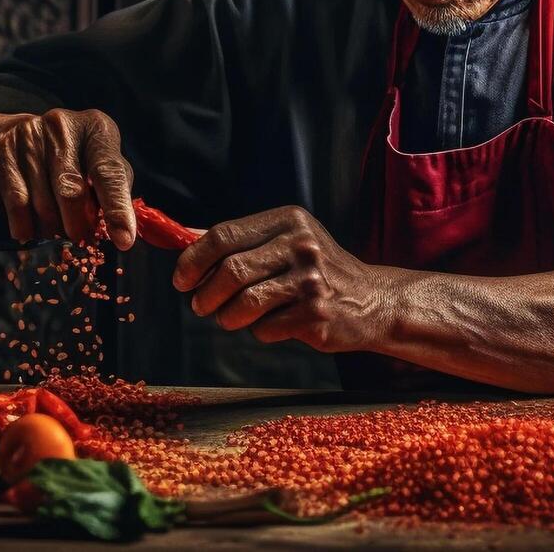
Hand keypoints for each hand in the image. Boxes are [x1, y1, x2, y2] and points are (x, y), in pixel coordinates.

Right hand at [0, 109, 137, 247]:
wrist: (16, 136)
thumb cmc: (72, 157)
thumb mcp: (99, 164)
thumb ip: (113, 191)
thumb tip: (123, 231)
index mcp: (97, 128)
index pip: (110, 173)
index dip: (117, 209)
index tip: (124, 240)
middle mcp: (64, 126)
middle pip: (72, 192)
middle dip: (78, 225)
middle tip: (81, 238)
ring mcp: (31, 136)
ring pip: (43, 203)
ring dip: (52, 228)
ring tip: (56, 229)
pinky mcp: (5, 150)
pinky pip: (17, 203)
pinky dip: (26, 226)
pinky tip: (31, 231)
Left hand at [171, 206, 393, 352]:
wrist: (373, 301)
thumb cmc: (317, 270)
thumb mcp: (283, 241)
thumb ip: (236, 240)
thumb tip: (181, 236)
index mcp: (289, 221)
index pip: (224, 235)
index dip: (193, 260)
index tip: (182, 279)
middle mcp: (302, 245)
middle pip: (230, 271)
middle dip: (205, 295)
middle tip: (200, 306)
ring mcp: (312, 281)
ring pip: (244, 303)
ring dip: (227, 317)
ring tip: (230, 318)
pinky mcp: (316, 314)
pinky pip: (265, 329)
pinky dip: (259, 332)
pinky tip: (271, 325)